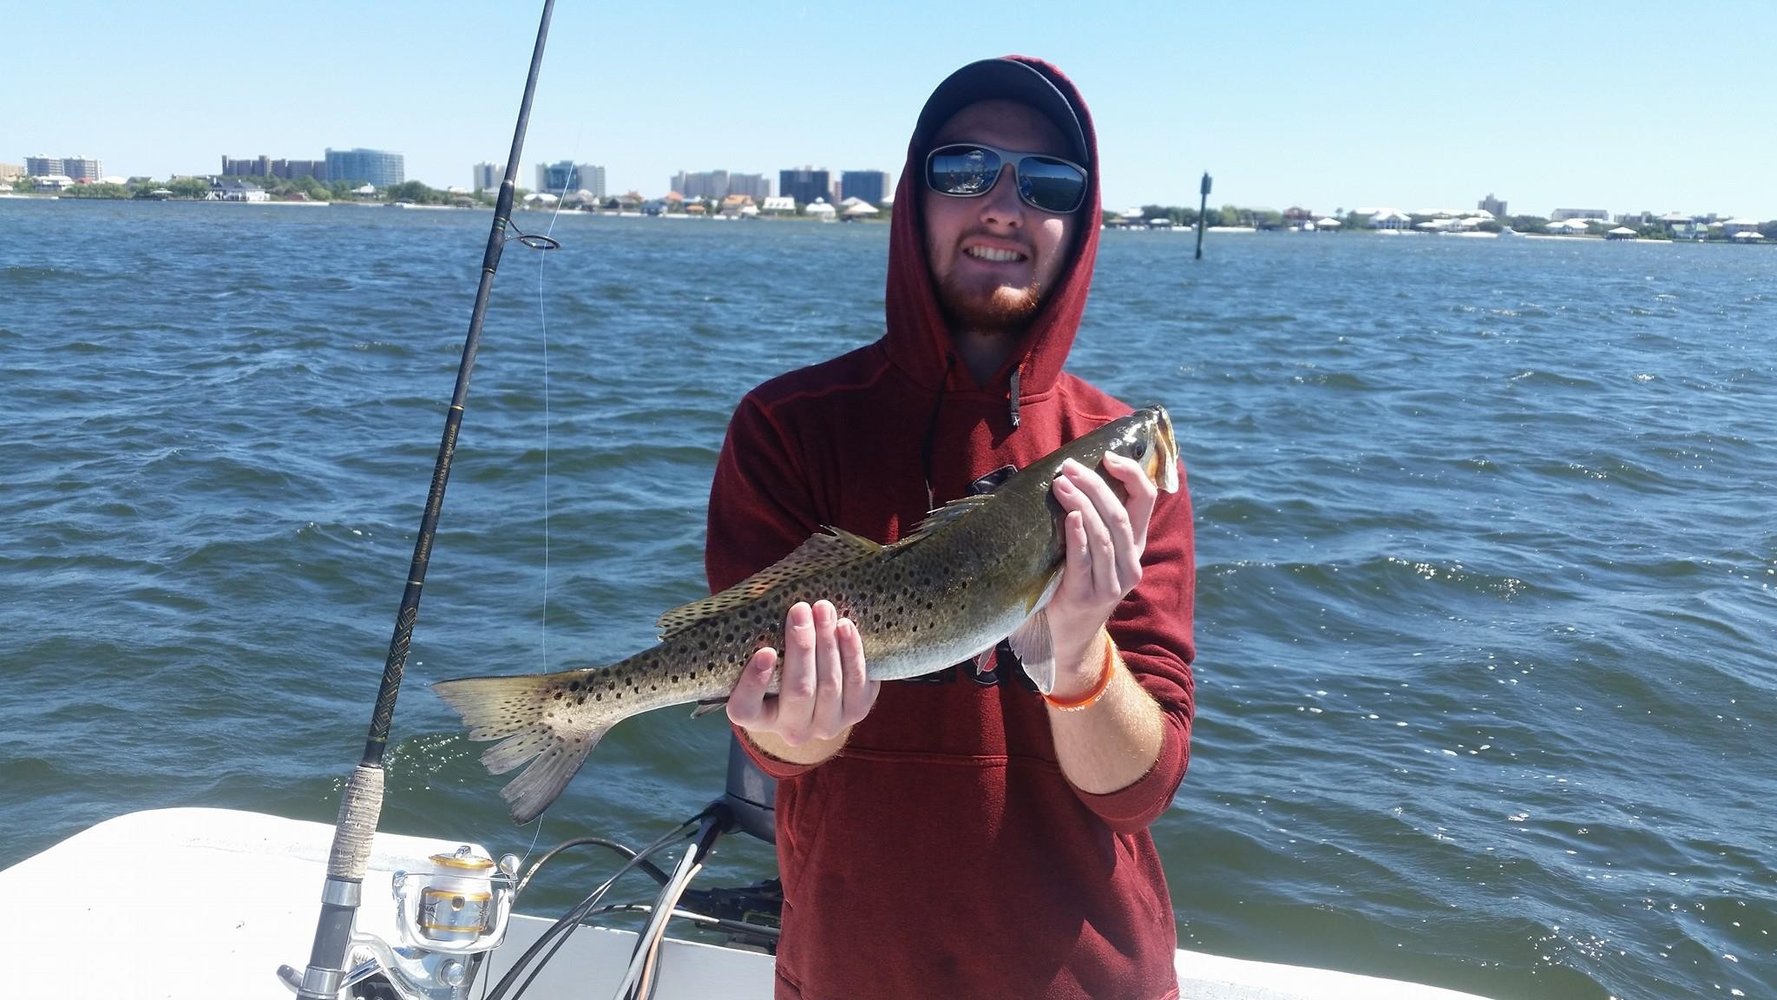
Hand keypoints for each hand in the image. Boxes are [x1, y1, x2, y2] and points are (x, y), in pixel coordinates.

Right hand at [727, 600, 879, 747]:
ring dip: (827, 643)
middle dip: (801, 647)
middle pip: (798, 691)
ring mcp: (827, 724)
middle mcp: (791, 729)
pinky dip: (852, 652)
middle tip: (799, 610)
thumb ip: (758, 635)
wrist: (819, 679)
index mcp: (757, 718)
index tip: (764, 651)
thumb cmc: (780, 660)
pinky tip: (845, 626)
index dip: (753, 684)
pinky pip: (857, 683)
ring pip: (829, 685)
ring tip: (823, 609)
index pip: (745, 709)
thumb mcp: (762, 654)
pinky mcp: (856, 712)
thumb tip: (763, 593)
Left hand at [1044, 452, 1157, 698]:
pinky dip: (1078, 536)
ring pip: (1105, 535)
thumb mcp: (1092, 553)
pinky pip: (1085, 561)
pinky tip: (1069, 517)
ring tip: (1062, 483)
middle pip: (1121, 514)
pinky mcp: (1087, 597)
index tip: (1109, 456)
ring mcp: (1111, 584)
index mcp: (1134, 547)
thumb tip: (1071, 473)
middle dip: (1096, 485)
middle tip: (1069, 467)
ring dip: (1083, 504)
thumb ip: (1091, 522)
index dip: (1133, 474)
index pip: (1146, 501)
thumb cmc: (1071, 585)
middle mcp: (1130, 565)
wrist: (1065, 641)